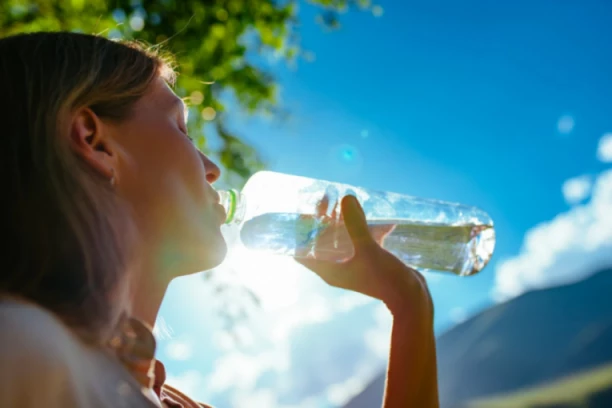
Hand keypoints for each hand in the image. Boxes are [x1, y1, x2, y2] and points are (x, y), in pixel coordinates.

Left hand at [296, 195, 432, 319]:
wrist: (411, 297)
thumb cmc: (385, 278)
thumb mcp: (369, 249)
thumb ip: (356, 224)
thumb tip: (346, 198)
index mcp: (328, 270)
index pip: (301, 251)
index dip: (301, 231)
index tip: (307, 211)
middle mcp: (336, 268)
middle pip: (321, 240)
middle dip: (323, 219)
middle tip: (328, 198)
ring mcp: (352, 264)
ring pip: (340, 238)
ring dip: (342, 221)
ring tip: (345, 201)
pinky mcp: (367, 261)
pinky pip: (359, 241)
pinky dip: (363, 229)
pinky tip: (377, 219)